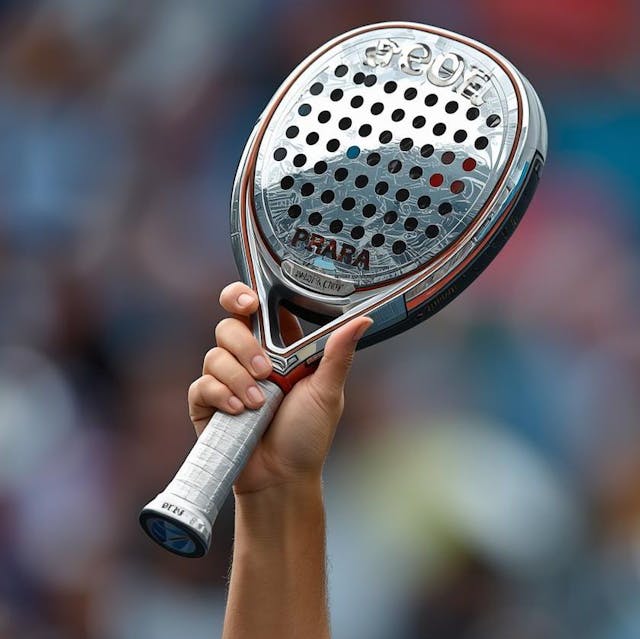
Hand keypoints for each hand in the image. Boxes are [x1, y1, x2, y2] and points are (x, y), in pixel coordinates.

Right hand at [188, 282, 371, 494]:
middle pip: (229, 325)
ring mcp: (226, 379)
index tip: (251, 302)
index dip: (245, 296)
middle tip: (265, 369)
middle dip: (244, 344)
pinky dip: (220, 395)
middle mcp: (249, 358)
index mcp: (278, 348)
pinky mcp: (206, 402)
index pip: (255, 308)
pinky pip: (201, 384)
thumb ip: (337, 353)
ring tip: (260, 403)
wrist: (282, 477)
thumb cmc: (308, 435)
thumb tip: (363, 319)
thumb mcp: (327, 391)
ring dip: (238, 378)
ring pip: (214, 354)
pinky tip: (238, 410)